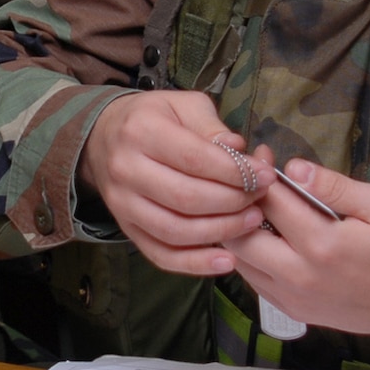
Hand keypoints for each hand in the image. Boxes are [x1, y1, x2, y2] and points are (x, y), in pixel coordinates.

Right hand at [75, 91, 268, 274]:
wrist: (103, 138)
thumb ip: (212, 127)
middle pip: (186, 198)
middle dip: (233, 202)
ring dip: (221, 231)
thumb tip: (240, 151)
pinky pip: (161, 255)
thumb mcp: (183, 105)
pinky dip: (195, 263)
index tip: (266, 176)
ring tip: (251, 221)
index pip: (195, 159)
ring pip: (176, 231)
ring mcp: (122, 205)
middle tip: (260, 199)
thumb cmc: (153, 118)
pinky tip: (227, 261)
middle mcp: (126, 170)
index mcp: (141, 131)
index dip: (236, 172)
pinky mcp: (127, 229)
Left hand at [222, 153, 369, 343]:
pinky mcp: (293, 310)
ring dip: (241, 230)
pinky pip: (254, 280)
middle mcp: (299, 276)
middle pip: (241, 235)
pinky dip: (251, 256)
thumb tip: (295, 168)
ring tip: (259, 207)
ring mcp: (292, 298)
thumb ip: (336, 187)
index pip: (271, 202)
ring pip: (240, 260)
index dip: (261, 174)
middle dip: (241, 202)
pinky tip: (268, 236)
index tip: (264, 157)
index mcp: (323, 245)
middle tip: (254, 182)